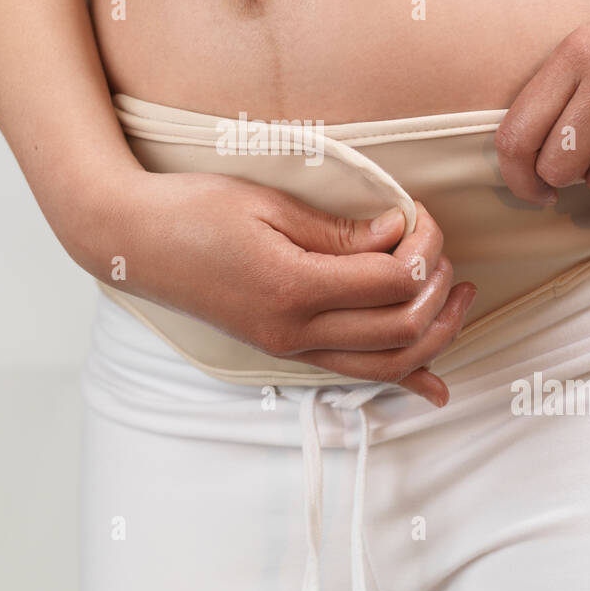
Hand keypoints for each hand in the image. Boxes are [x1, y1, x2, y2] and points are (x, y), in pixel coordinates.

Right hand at [72, 170, 476, 405]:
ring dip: (434, 334)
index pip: (391, 281)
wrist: (132, 240)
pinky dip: (401, 379)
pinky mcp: (283, 349)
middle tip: (441, 253)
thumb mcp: (268, 205)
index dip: (422, 248)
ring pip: (385, 363)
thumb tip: (399, 236)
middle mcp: (294, 330)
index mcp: (292, 287)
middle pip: (400, 328)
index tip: (419, 215)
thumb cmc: (193, 209)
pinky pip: (354, 373)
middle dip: (437, 289)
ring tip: (457, 298)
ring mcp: (287, 347)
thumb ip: (338, 231)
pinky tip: (434, 385)